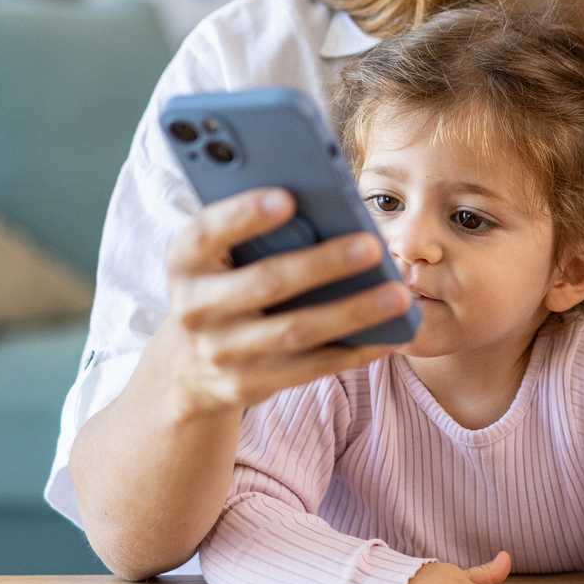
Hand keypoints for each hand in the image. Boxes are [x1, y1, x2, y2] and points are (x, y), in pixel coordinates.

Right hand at [159, 187, 411, 416]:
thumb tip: (327, 204)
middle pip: (266, 283)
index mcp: (184, 262)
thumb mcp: (218, 256)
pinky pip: (308, 368)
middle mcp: (195, 309)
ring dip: (352, 313)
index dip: (244, 214)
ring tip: (398, 295)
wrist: (187, 367)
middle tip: (373, 246)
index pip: (207, 232)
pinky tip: (389, 336)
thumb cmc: (223, 284)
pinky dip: (352, 352)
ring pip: (294, 331)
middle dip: (322, 264)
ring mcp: (220, 353)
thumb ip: (253, 231)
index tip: (288, 197)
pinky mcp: (246, 386)